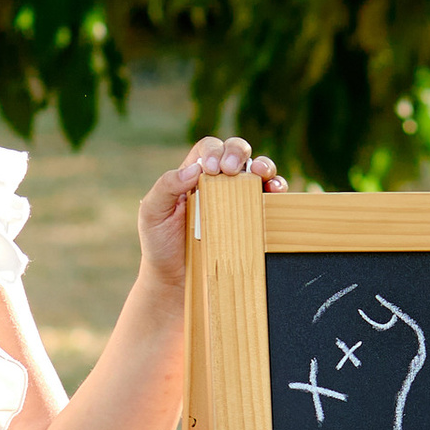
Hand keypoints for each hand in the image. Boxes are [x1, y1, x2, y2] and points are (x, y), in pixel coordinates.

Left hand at [137, 132, 282, 287]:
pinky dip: (277, 189)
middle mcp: (218, 182)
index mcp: (193, 175)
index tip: (211, 168)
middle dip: (237, 152)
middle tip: (231, 169)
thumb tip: (195, 169)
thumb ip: (166, 187)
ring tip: (261, 173)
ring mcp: (238, 199)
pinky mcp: (252, 218)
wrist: (175, 280)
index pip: (208, 149)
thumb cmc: (160, 244)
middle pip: (235, 152)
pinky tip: (275, 192)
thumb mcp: (152, 213)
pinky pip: (269, 198)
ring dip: (263, 166)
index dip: (214, 151)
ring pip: (257, 170)